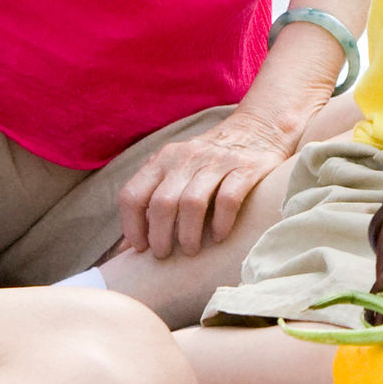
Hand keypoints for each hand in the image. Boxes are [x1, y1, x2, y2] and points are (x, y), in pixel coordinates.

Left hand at [115, 108, 297, 260]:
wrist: (258, 128)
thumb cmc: (209, 162)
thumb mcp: (176, 172)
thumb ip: (151, 203)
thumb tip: (124, 250)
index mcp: (163, 160)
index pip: (132, 195)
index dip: (131, 226)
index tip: (140, 248)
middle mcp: (186, 158)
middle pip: (161, 203)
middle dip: (160, 236)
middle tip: (165, 255)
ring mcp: (216, 162)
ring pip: (192, 203)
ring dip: (188, 234)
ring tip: (191, 251)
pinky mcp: (245, 168)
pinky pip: (228, 199)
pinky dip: (221, 223)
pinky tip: (219, 237)